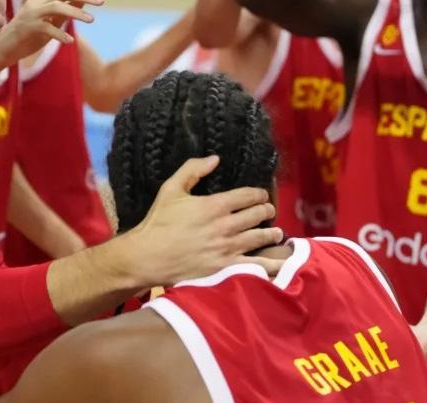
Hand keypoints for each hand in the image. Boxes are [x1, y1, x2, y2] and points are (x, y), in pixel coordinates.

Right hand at [0, 0, 104, 70]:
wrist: (4, 49)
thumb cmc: (30, 35)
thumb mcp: (51, 21)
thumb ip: (65, 10)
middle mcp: (37, 1)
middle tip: (102, 2)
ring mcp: (31, 14)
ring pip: (56, 6)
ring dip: (76, 12)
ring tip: (91, 20)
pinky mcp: (27, 28)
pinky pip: (46, 28)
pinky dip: (60, 34)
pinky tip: (70, 42)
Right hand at [121, 156, 283, 285]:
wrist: (149, 256)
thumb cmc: (159, 222)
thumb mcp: (171, 189)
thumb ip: (192, 170)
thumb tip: (215, 159)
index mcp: (214, 205)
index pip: (247, 195)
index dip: (259, 194)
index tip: (262, 195)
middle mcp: (225, 226)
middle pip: (257, 215)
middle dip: (266, 210)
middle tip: (269, 211)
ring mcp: (227, 248)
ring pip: (259, 238)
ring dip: (271, 234)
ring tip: (277, 233)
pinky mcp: (226, 268)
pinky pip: (255, 265)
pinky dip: (270, 263)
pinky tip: (278, 261)